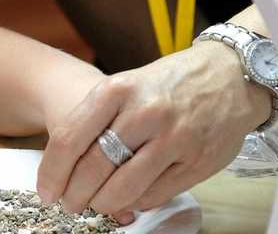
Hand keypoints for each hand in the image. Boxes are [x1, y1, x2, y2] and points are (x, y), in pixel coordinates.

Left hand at [36, 42, 270, 222]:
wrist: (230, 74)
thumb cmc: (170, 81)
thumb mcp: (127, 84)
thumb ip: (99, 119)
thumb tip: (67, 165)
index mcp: (117, 89)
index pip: (69, 139)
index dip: (51, 172)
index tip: (46, 189)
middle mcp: (143, 113)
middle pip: (93, 168)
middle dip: (75, 195)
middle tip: (70, 204)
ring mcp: (173, 139)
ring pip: (123, 189)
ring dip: (103, 204)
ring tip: (96, 204)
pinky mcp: (196, 162)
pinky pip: (153, 195)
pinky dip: (135, 202)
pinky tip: (129, 198)